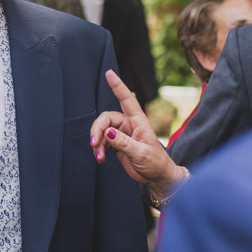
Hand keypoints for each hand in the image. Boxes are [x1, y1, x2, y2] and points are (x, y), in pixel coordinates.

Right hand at [90, 70, 182, 192]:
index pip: (127, 99)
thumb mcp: (141, 153)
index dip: (118, 85)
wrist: (157, 178)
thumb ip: (124, 143)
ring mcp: (122, 134)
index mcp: (138, 121)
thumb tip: (108, 132)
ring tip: (99, 157)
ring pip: (102, 131)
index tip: (109, 73)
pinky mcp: (117, 144)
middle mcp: (129, 124)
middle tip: (94, 144)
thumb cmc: (155, 163)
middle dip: (97, 130)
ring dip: (97, 143)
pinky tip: (101, 159)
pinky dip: (98, 149)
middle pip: (106, 118)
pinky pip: (102, 141)